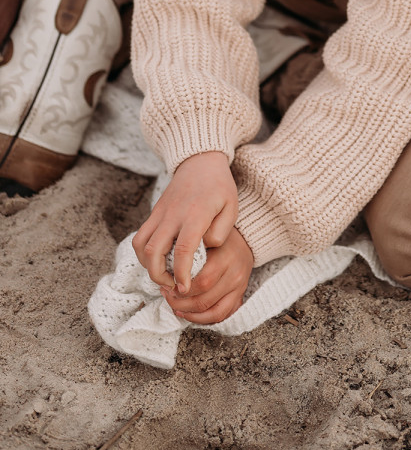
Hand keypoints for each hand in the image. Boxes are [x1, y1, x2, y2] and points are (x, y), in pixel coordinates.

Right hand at [132, 151, 237, 293]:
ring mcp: (160, 213)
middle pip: (154, 251)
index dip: (181, 273)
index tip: (185, 289)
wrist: (200, 161)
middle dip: (159, 275)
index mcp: (195, 214)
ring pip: (141, 245)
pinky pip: (140, 237)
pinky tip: (157, 261)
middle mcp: (173, 214)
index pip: (183, 249)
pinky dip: (143, 254)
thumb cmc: (220, 187)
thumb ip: (222, 231)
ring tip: (164, 276)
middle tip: (173, 286)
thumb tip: (205, 249)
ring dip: (148, 266)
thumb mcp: (232, 207)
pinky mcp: (153, 213)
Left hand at [160, 226, 253, 324]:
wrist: (246, 239)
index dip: (181, 289)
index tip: (167, 285)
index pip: (201, 282)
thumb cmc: (220, 237)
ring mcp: (239, 288)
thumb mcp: (207, 236)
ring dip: (190, 314)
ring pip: (213, 313)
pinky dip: (204, 319)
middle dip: (180, 303)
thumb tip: (167, 271)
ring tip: (176, 307)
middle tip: (167, 295)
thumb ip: (190, 251)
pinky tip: (190, 313)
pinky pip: (222, 316)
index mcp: (226, 258)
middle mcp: (235, 276)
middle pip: (204, 300)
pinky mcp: (240, 296)